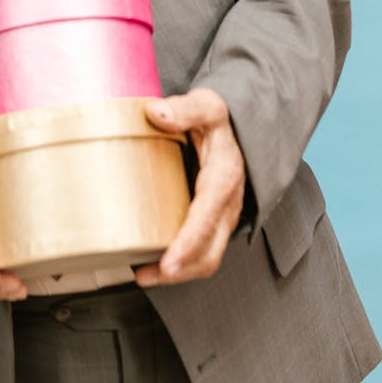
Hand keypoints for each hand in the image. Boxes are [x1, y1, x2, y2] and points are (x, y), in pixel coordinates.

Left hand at [134, 88, 245, 286]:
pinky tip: (151, 260)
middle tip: (146, 275)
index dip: (187, 244)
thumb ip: (184, 109)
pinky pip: (201, 250)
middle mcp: (227, 204)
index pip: (207, 218)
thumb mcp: (206, 106)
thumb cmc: (218, 119)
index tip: (167, 262)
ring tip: (143, 274)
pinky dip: (180, 261)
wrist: (238, 127)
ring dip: (178, 273)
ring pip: (207, 258)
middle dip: (180, 271)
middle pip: (210, 252)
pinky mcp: (214, 221)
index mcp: (224, 178)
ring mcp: (222, 216)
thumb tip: (156, 113)